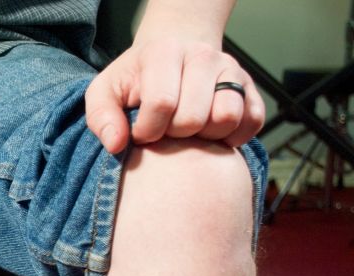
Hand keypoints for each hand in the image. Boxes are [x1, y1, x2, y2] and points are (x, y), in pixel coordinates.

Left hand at [85, 35, 263, 153]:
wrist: (172, 52)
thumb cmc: (135, 78)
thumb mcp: (105, 92)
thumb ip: (101, 117)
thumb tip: (116, 145)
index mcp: (164, 53)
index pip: (162, 104)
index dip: (147, 130)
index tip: (141, 132)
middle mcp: (202, 56)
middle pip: (193, 118)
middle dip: (173, 135)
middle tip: (165, 130)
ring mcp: (230, 70)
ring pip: (226, 119)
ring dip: (204, 137)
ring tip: (187, 131)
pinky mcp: (250, 88)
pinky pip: (252, 122)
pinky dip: (233, 137)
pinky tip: (210, 134)